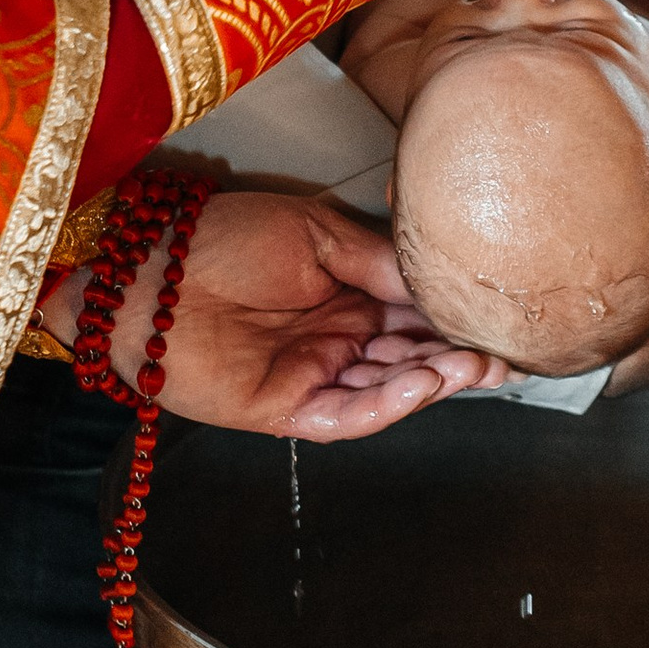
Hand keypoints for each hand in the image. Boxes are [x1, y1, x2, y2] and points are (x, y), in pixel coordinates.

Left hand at [41, 190, 509, 439]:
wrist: (141, 264)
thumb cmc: (217, 235)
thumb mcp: (314, 233)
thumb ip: (376, 260)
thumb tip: (435, 278)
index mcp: (345, 292)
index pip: (416, 312)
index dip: (458, 319)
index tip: (505, 318)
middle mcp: (334, 336)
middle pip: (411, 355)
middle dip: (460, 356)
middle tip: (507, 353)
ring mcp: (310, 374)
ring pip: (387, 388)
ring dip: (435, 380)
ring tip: (478, 366)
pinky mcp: (282, 407)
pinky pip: (346, 414)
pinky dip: (387, 404)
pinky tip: (423, 384)